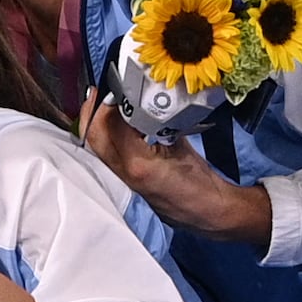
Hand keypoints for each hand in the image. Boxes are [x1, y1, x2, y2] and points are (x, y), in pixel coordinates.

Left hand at [78, 90, 274, 245]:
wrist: (209, 213)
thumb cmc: (201, 180)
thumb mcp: (180, 146)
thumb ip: (156, 125)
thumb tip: (141, 104)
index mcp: (139, 163)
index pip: (111, 127)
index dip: (108, 105)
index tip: (114, 89)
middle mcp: (124, 173)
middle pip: (94, 138)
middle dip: (92, 112)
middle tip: (98, 93)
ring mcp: (122, 180)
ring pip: (97, 147)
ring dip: (96, 124)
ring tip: (103, 105)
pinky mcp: (125, 183)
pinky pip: (106, 156)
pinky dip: (106, 137)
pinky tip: (113, 125)